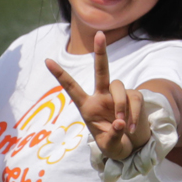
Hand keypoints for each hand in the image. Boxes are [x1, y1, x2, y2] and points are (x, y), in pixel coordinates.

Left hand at [47, 31, 149, 160]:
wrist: (133, 147)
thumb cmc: (115, 145)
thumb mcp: (110, 146)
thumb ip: (113, 135)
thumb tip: (120, 122)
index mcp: (87, 106)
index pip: (72, 88)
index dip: (60, 75)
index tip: (47, 60)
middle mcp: (101, 96)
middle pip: (101, 71)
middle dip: (101, 52)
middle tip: (99, 35)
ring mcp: (118, 95)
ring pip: (118, 87)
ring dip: (120, 105)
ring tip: (123, 124)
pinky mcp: (134, 97)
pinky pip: (134, 98)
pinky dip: (134, 113)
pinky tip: (132, 127)